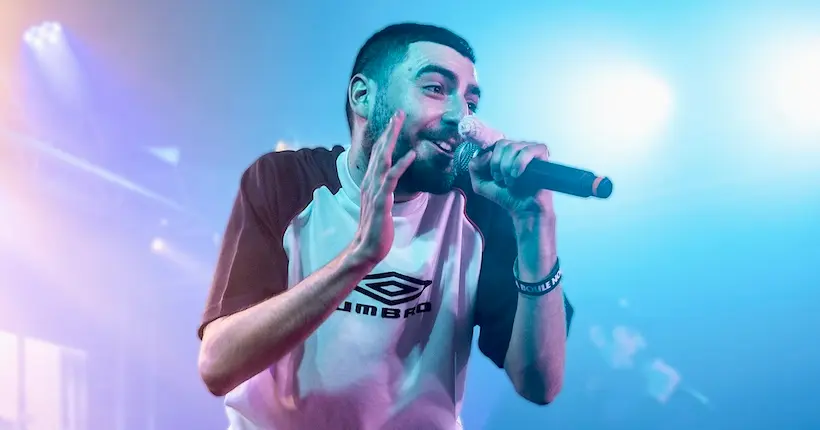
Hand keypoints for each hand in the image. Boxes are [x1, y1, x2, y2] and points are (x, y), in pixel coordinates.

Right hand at [351, 111, 415, 263]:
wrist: (366, 248)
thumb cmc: (375, 229)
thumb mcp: (379, 205)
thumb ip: (382, 191)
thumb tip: (388, 183)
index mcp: (370, 182)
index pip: (378, 154)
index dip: (386, 137)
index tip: (394, 122)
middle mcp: (370, 182)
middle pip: (380, 150)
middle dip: (389, 131)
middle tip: (398, 113)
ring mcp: (375, 190)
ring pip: (383, 158)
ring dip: (392, 139)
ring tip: (399, 123)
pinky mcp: (382, 200)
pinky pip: (392, 178)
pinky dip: (402, 164)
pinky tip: (412, 154)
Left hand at [468, 139, 553, 218]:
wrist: (523, 209)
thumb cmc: (506, 196)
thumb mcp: (480, 183)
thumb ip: (474, 167)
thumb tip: (487, 154)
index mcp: (504, 152)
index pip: (492, 142)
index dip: (489, 158)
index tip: (492, 174)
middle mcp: (517, 147)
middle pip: (502, 144)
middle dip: (497, 164)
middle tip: (500, 179)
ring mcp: (530, 149)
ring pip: (513, 146)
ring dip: (507, 166)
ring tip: (510, 180)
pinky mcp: (541, 154)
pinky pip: (528, 150)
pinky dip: (519, 163)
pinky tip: (517, 175)